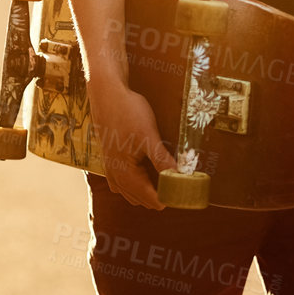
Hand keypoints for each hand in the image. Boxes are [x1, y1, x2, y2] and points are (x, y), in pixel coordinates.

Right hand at [87, 76, 176, 209]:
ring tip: (169, 181)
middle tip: (182, 185)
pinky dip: (138, 184)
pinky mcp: (110, 160)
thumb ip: (162, 160)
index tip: (187, 192)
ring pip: (132, 193)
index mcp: (126, 175)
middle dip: (162, 195)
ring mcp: (111, 170)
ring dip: (149, 191)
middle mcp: (116, 177)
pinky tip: (147, 174)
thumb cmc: (127, 112)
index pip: (153, 200)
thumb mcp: (148, 136)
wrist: (106, 94)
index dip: (171, 197)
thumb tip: (181, 177)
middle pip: (143, 199)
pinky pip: (124, 184)